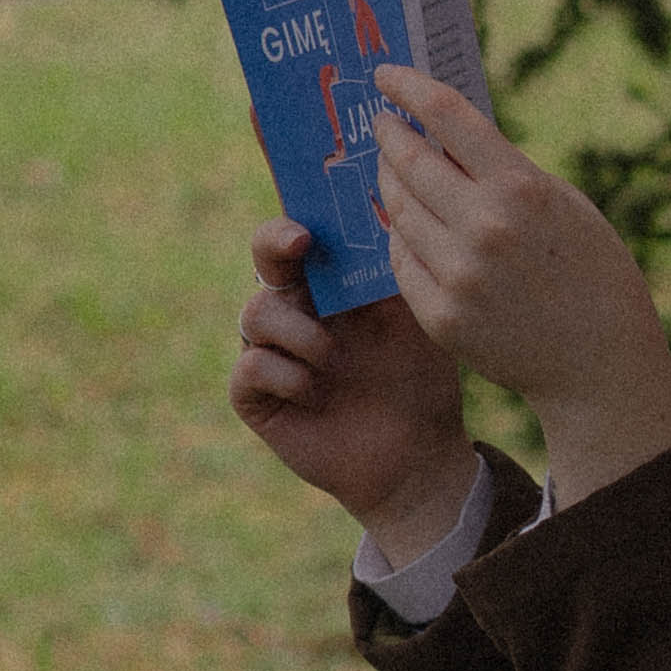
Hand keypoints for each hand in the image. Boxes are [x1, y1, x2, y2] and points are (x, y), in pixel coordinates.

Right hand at [231, 220, 476, 553]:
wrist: (418, 456)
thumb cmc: (420, 381)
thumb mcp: (419, 322)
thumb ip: (397, 274)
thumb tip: (391, 213)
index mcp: (330, 286)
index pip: (303, 236)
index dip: (298, 219)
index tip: (313, 219)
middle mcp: (296, 312)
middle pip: (263, 259)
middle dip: (274, 245)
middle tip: (299, 247)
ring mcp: (273, 352)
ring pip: (253, 314)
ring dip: (296, 330)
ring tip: (331, 357)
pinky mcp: (258, 398)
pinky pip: (250, 368)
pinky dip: (284, 374)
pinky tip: (315, 391)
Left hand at [371, 66, 670, 502]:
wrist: (600, 362)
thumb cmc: (591, 272)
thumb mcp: (563, 203)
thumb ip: (504, 170)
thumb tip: (442, 134)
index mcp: (521, 189)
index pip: (446, 116)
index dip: (408, 88)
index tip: (386, 75)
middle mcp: (484, 227)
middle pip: (408, 161)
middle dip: (388, 137)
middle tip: (382, 126)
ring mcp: (458, 275)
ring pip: (396, 211)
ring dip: (390, 187)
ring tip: (395, 176)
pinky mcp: (440, 315)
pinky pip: (400, 260)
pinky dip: (402, 239)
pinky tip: (411, 230)